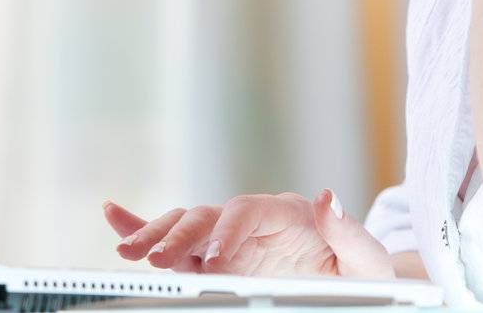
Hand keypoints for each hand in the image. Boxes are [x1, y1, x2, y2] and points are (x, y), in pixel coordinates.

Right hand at [103, 190, 394, 277]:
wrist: (361, 286)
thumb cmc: (367, 273)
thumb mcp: (368, 259)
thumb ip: (348, 231)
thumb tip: (328, 197)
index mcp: (287, 213)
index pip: (247, 210)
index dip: (227, 231)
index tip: (216, 259)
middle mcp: (252, 220)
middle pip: (207, 216)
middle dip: (177, 234)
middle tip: (155, 260)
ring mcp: (231, 238)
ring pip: (184, 227)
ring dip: (153, 235)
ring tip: (125, 250)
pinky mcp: (216, 257)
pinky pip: (176, 239)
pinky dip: (143, 226)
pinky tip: (114, 218)